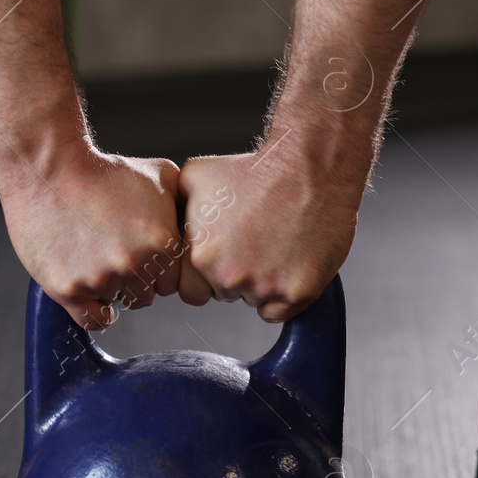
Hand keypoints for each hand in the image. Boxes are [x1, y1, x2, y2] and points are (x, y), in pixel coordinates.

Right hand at [0, 143, 183, 329]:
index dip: (158, 267)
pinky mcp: (68, 289)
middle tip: (115, 253)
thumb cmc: (102, 171)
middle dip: (135, 278)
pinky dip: (96, 311)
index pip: (172, 280)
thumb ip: (185, 204)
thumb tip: (204, 223)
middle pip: (147, 294)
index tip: (142, 253)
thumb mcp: (160, 174)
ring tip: (95, 257)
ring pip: (119, 303)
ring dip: (111, 288)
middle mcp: (134, 264)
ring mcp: (100, 279)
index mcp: (161, 242)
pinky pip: (93, 320)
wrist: (48, 170)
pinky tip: (92, 293)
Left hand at [178, 133, 367, 321]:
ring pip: (254, 301)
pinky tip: (289, 261)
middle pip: (223, 294)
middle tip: (252, 243)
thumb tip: (166, 226)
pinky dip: (284, 294)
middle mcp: (230, 276)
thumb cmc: (258, 170)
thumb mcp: (196, 177)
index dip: (205, 271)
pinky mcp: (299, 292)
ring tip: (274, 243)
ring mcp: (266, 287)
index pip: (191, 289)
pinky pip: (280, 310)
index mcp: (201, 256)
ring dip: (260, 282)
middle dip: (232, 276)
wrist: (311, 167)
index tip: (222, 251)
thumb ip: (175, 209)